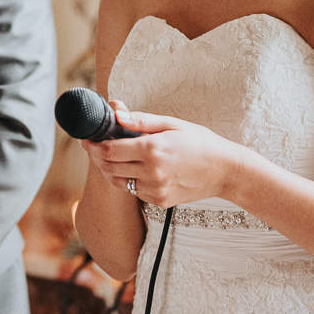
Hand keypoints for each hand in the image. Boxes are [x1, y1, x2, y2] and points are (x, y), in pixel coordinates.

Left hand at [82, 100, 246, 207]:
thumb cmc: (200, 142)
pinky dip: (129, 179)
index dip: (94, 145)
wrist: (225, 171)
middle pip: (109, 167)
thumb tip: (116, 113)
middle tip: (94, 147)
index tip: (87, 139)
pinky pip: (134, 191)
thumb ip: (141, 121)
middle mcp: (152, 172)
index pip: (110, 150)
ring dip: (109, 170)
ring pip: (118, 182)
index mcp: (153, 149)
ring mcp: (155, 189)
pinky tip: (134, 168)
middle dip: (97, 157)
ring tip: (110, 157)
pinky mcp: (160, 201)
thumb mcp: (172, 124)